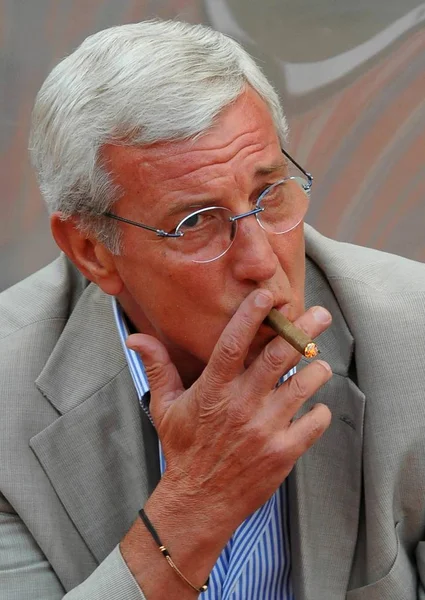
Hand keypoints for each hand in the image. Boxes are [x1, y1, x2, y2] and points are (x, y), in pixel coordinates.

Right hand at [126, 290, 331, 529]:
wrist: (198, 501)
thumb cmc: (183, 449)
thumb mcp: (165, 407)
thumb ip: (157, 368)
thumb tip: (135, 338)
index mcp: (213, 390)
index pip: (233, 345)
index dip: (250, 317)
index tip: (266, 296)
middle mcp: (241, 405)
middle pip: (279, 358)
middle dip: (303, 331)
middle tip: (320, 313)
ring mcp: (265, 429)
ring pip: (303, 386)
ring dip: (317, 369)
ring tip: (320, 362)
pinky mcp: (283, 452)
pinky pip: (314, 423)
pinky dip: (320, 411)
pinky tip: (315, 406)